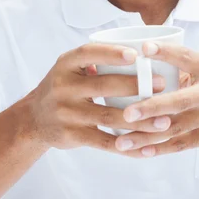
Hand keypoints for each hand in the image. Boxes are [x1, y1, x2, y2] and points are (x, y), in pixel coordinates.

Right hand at [22, 44, 168, 153]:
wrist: (34, 119)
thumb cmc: (64, 87)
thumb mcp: (70, 68)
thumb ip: (96, 58)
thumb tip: (141, 50)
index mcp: (65, 64)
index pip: (88, 53)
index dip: (111, 53)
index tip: (135, 54)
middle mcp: (63, 87)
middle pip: (104, 86)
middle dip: (136, 86)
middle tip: (163, 84)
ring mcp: (66, 113)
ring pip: (109, 117)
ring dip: (140, 120)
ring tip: (164, 120)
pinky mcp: (72, 136)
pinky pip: (104, 142)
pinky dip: (127, 147)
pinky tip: (146, 148)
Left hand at [115, 42, 198, 157]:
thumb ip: (182, 60)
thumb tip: (144, 49)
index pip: (188, 58)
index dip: (167, 52)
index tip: (145, 48)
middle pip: (181, 101)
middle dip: (153, 108)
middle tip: (127, 113)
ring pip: (177, 128)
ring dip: (149, 137)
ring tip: (122, 142)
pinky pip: (183, 144)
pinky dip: (162, 149)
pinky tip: (141, 152)